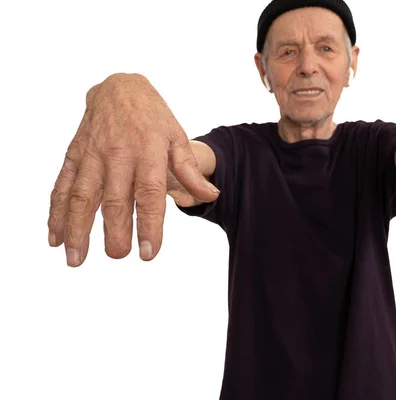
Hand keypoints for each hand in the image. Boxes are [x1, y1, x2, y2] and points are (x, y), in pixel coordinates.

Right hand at [48, 73, 219, 266]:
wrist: (119, 87)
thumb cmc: (153, 117)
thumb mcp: (177, 138)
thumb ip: (191, 170)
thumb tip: (211, 196)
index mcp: (148, 152)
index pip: (150, 194)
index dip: (149, 224)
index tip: (148, 252)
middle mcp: (118, 155)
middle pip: (114, 199)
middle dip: (114, 231)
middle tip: (118, 255)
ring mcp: (92, 155)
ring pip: (82, 196)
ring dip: (77, 229)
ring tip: (76, 259)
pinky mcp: (74, 155)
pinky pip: (62, 185)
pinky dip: (56, 212)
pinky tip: (55, 237)